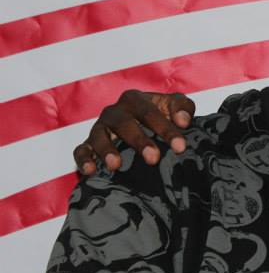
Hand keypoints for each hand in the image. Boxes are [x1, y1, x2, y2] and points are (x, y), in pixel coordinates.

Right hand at [74, 90, 195, 173]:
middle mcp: (115, 111)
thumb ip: (183, 108)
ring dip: (106, 150)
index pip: (150, 113)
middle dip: (138, 140)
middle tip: (153, 158)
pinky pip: (80, 150)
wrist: (146, 124)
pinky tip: (90, 171)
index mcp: (135, 100)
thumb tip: (183, 121)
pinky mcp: (88, 144)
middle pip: (124, 123)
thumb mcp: (176, 107)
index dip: (166, 129)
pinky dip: (83, 159)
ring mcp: (99, 127)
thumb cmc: (162, 115)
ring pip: (99, 135)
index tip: (180, 147)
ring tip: (115, 165)